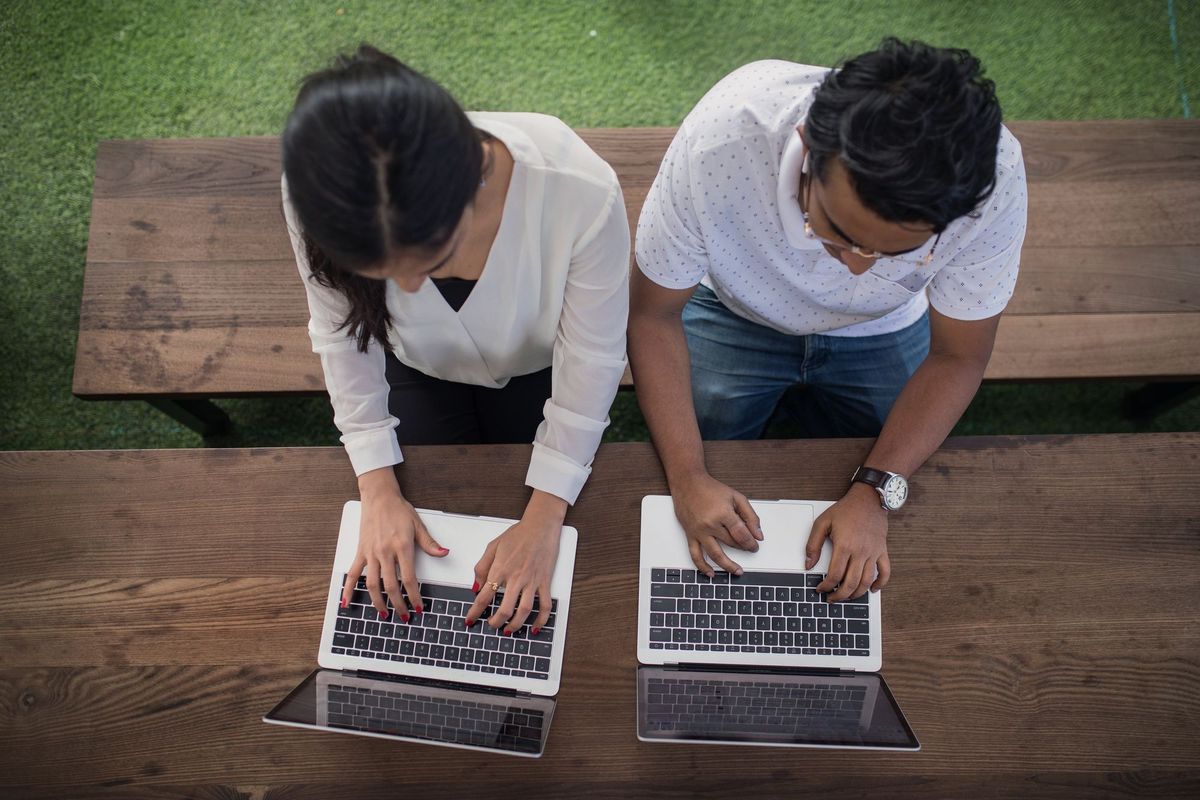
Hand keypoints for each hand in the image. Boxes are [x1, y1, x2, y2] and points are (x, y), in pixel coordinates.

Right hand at [341, 467, 448, 620]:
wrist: (379, 497)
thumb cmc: (399, 510)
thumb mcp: (418, 525)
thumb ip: (430, 543)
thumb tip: (444, 553)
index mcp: (402, 547)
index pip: (409, 578)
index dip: (413, 596)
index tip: (417, 608)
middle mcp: (385, 552)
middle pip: (391, 586)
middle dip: (398, 604)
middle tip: (403, 617)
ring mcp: (370, 553)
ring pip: (372, 584)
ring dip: (377, 602)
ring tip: (383, 614)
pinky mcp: (360, 552)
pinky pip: (353, 573)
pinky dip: (349, 589)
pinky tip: (348, 602)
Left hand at [464, 490, 564, 633]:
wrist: (540, 525)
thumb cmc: (518, 534)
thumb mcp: (493, 546)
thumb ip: (482, 567)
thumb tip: (475, 587)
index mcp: (500, 569)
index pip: (483, 596)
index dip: (475, 612)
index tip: (470, 620)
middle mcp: (516, 577)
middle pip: (504, 608)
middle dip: (495, 622)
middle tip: (491, 625)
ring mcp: (532, 581)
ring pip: (524, 611)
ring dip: (515, 625)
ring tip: (508, 630)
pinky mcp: (544, 581)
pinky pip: (545, 605)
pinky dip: (541, 619)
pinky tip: (534, 627)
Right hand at [670, 471, 762, 576]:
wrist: (688, 483)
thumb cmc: (711, 488)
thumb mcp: (736, 497)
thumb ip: (750, 515)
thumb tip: (758, 534)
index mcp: (723, 513)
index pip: (742, 535)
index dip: (751, 543)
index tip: (755, 545)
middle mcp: (710, 524)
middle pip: (731, 544)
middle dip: (743, 549)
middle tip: (750, 550)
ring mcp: (699, 531)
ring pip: (715, 554)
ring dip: (727, 565)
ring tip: (737, 571)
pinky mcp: (690, 535)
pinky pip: (695, 555)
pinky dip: (702, 566)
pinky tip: (710, 573)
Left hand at [807, 482, 890, 601]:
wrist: (868, 500)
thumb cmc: (845, 510)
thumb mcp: (822, 523)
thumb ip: (813, 545)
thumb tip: (808, 565)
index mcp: (844, 545)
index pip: (835, 575)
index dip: (826, 586)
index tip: (821, 589)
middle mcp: (860, 552)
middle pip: (851, 583)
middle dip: (840, 595)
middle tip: (832, 599)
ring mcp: (873, 552)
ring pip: (867, 581)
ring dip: (857, 594)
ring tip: (847, 597)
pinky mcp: (882, 551)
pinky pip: (885, 572)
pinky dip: (880, 584)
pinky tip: (872, 589)